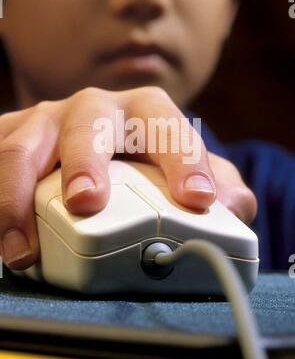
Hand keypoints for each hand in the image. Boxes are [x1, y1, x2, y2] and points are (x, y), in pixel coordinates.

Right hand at [0, 86, 256, 269]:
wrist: (87, 145)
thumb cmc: (136, 159)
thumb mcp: (177, 169)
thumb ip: (213, 186)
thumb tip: (235, 205)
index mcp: (141, 113)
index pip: (165, 124)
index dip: (182, 157)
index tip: (195, 198)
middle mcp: (93, 110)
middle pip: (89, 123)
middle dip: (87, 161)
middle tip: (88, 202)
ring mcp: (47, 122)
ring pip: (26, 146)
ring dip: (18, 194)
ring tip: (23, 248)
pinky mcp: (11, 136)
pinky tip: (4, 237)